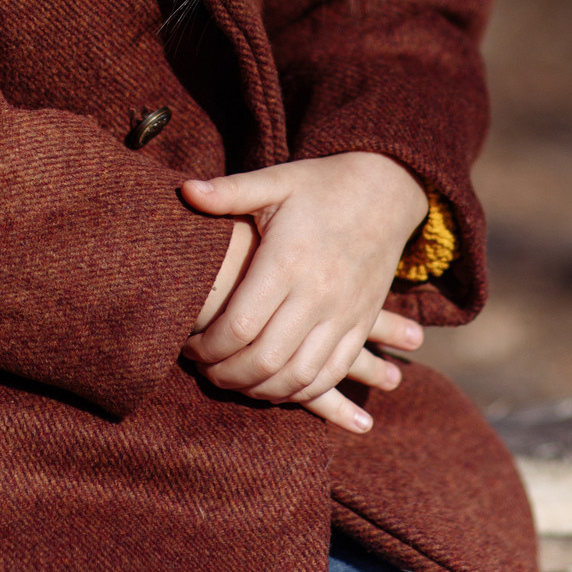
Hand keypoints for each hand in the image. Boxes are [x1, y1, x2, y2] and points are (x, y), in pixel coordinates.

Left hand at [180, 153, 430, 433]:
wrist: (386, 192)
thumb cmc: (321, 186)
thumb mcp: (276, 181)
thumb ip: (229, 192)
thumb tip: (185, 191)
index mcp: (288, 261)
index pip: (239, 325)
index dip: (207, 346)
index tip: (187, 345)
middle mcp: (318, 293)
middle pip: (265, 358)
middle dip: (225, 374)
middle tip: (203, 369)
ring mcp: (344, 314)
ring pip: (298, 375)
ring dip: (259, 389)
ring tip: (232, 380)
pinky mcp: (361, 324)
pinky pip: (331, 373)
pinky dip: (299, 390)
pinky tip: (273, 385)